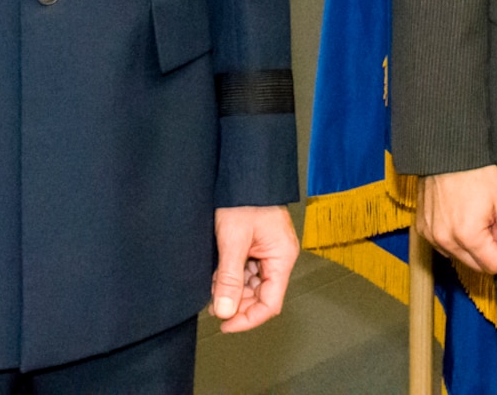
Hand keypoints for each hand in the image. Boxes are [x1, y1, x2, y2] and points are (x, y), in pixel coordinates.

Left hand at [212, 205, 298, 331]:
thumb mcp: (233, 241)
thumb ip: (229, 278)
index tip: (226, 324)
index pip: (270, 303)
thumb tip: (225, 310)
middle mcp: (278, 257)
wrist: (243, 172)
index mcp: (282, 257)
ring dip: (232, 288)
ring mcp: (268, 251)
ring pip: (251, 283)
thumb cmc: (243, 199)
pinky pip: (246, 269)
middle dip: (237, 302)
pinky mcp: (257, 245)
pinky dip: (231, 275)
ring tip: (214, 282)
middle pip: (261, 295)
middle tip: (214, 303)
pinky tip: (218, 271)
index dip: (248, 319)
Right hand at [417, 165, 496, 276]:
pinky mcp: (422, 229)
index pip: (493, 266)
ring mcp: (431, 236)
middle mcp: (446, 241)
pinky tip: (455, 214)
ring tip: (470, 213)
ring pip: (459, 257)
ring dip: (468, 243)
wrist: (447, 152)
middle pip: (475, 266)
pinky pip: (443, 246)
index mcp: (468, 236)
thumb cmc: (478, 174)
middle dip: (485, 248)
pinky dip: (451, 236)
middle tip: (485, 218)